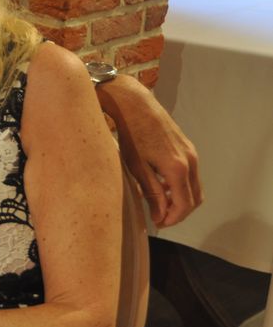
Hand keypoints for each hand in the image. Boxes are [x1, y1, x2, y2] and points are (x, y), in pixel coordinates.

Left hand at [96, 74, 202, 225]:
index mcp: (178, 168)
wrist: (135, 104)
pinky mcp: (187, 147)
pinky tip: (162, 186)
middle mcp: (190, 161)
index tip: (157, 223)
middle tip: (159, 217)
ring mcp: (191, 153)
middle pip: (194, 199)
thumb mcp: (137, 167)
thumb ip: (152, 193)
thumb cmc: (131, 134)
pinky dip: (181, 185)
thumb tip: (160, 215)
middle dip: (179, 212)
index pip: (184, 205)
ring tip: (158, 203)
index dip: (172, 218)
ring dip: (181, 199)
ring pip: (194, 187)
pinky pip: (190, 174)